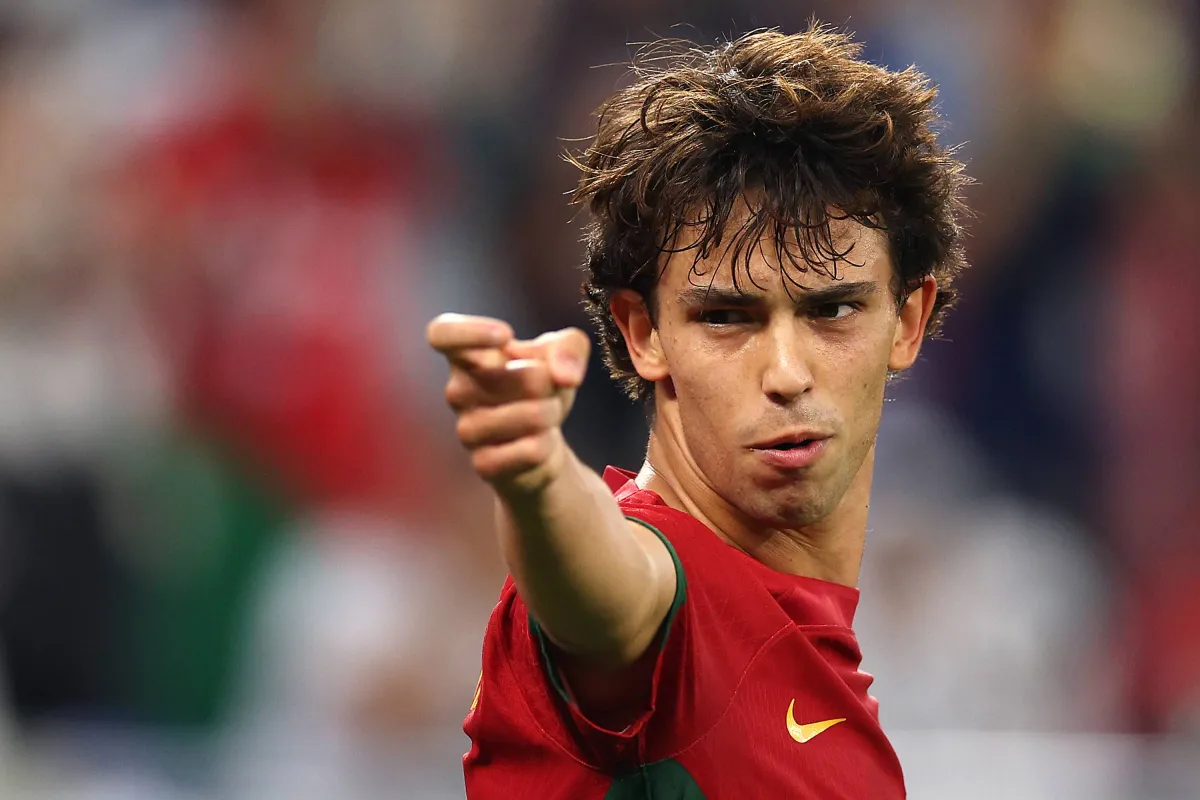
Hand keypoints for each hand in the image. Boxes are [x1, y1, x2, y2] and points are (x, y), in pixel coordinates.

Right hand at [427, 313, 590, 495]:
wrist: (542, 444)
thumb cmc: (542, 389)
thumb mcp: (563, 355)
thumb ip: (570, 346)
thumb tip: (565, 375)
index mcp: (467, 355)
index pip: (442, 333)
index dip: (470, 331)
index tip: (506, 336)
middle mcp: (458, 391)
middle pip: (510, 374)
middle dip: (545, 380)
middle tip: (550, 386)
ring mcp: (467, 430)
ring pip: (529, 415)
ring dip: (551, 412)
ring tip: (546, 415)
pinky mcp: (484, 464)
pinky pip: (531, 450)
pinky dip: (547, 444)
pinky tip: (539, 443)